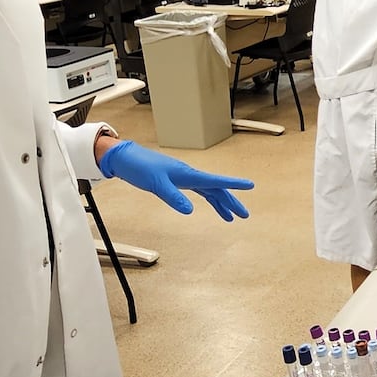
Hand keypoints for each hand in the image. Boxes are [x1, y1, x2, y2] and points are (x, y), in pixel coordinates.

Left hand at [99, 140, 252, 220]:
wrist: (126, 159)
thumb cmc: (139, 167)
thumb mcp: (156, 184)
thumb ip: (173, 197)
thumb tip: (190, 211)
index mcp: (188, 174)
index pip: (216, 181)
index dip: (234, 184)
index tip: (250, 185)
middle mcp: (190, 175)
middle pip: (217, 189)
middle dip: (232, 201)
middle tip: (244, 214)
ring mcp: (185, 178)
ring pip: (210, 191)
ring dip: (222, 203)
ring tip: (231, 217)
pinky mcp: (178, 181)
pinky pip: (200, 191)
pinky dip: (208, 199)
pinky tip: (212, 207)